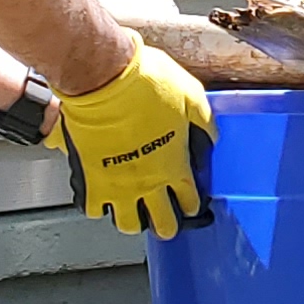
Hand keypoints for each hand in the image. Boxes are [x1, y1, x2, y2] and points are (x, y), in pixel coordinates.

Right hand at [56, 41, 218, 238]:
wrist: (103, 78)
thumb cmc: (146, 83)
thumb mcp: (191, 94)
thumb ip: (204, 120)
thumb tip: (212, 136)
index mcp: (174, 164)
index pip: (189, 199)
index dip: (191, 204)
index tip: (189, 203)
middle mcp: (148, 181)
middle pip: (163, 224)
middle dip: (167, 225)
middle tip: (165, 221)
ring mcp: (118, 185)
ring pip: (128, 224)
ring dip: (133, 220)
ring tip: (132, 214)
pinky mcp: (91, 179)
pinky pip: (93, 209)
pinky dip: (98, 207)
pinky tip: (101, 199)